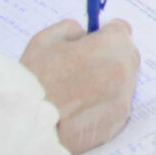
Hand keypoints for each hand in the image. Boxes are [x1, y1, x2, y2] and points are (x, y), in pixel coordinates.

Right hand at [19, 19, 140, 152]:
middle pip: (126, 56)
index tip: (94, 40)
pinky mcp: (118, 123)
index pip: (121, 30)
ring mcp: (123, 100)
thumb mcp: (46, 40)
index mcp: (111, 46)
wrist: (28, 125)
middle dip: (110, 56)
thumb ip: (71, 29)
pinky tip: (80, 109)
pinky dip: (104, 105)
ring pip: (123, 83)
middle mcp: (124, 72)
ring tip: (78, 91)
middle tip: (84, 66)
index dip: (105, 34)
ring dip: (108, 82)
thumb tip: (83, 34)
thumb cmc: (36, 81)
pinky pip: (116, 106)